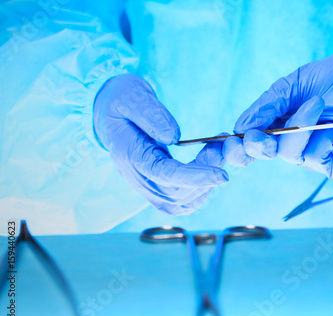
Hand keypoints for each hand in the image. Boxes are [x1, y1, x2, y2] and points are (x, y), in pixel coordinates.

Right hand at [93, 74, 227, 214]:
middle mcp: (137, 177)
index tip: (222, 174)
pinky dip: (199, 192)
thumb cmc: (122, 101)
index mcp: (131, 155)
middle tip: (221, 148)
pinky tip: (209, 169)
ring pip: (180, 202)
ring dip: (205, 184)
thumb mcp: (131, 96)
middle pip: (176, 193)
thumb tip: (173, 136)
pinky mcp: (155, 188)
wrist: (110, 114)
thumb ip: (150, 114)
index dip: (195, 177)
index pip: (165, 175)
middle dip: (206, 175)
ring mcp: (146, 186)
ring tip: (216, 153)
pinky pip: (180, 203)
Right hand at [223, 49, 332, 175]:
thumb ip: (266, 106)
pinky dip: (321, 138)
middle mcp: (286, 141)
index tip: (232, 142)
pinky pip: (313, 157)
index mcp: (272, 122)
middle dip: (258, 144)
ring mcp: (307, 153)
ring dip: (301, 126)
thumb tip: (239, 129)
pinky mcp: (329, 162)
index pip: (246, 143)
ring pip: (288, 154)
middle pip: (261, 153)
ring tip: (318, 103)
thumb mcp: (291, 85)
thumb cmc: (331, 78)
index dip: (235, 149)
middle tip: (261, 135)